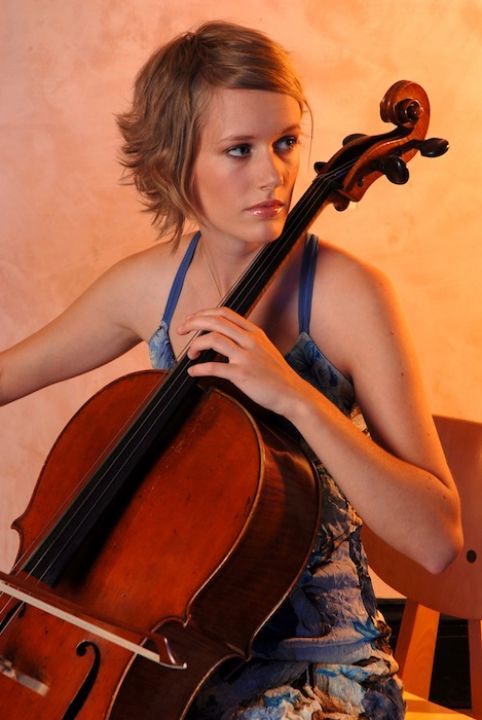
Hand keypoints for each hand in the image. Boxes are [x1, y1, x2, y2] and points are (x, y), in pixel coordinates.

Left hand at [177, 307, 307, 416]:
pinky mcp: (242, 374)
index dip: (204, 313)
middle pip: (215, 321)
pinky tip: (192, 371)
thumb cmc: (277, 375)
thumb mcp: (265, 348)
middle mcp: (250, 340)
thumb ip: (247, 339)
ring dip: (195, 345)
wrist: (293, 393)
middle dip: (193, 323)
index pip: (224, 313)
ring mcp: (247, 357)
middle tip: (180, 330)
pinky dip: (198, 368)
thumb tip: (225, 336)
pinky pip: (214, 367)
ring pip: (213, 339)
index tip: (191, 319)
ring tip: (190, 354)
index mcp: (254, 332)